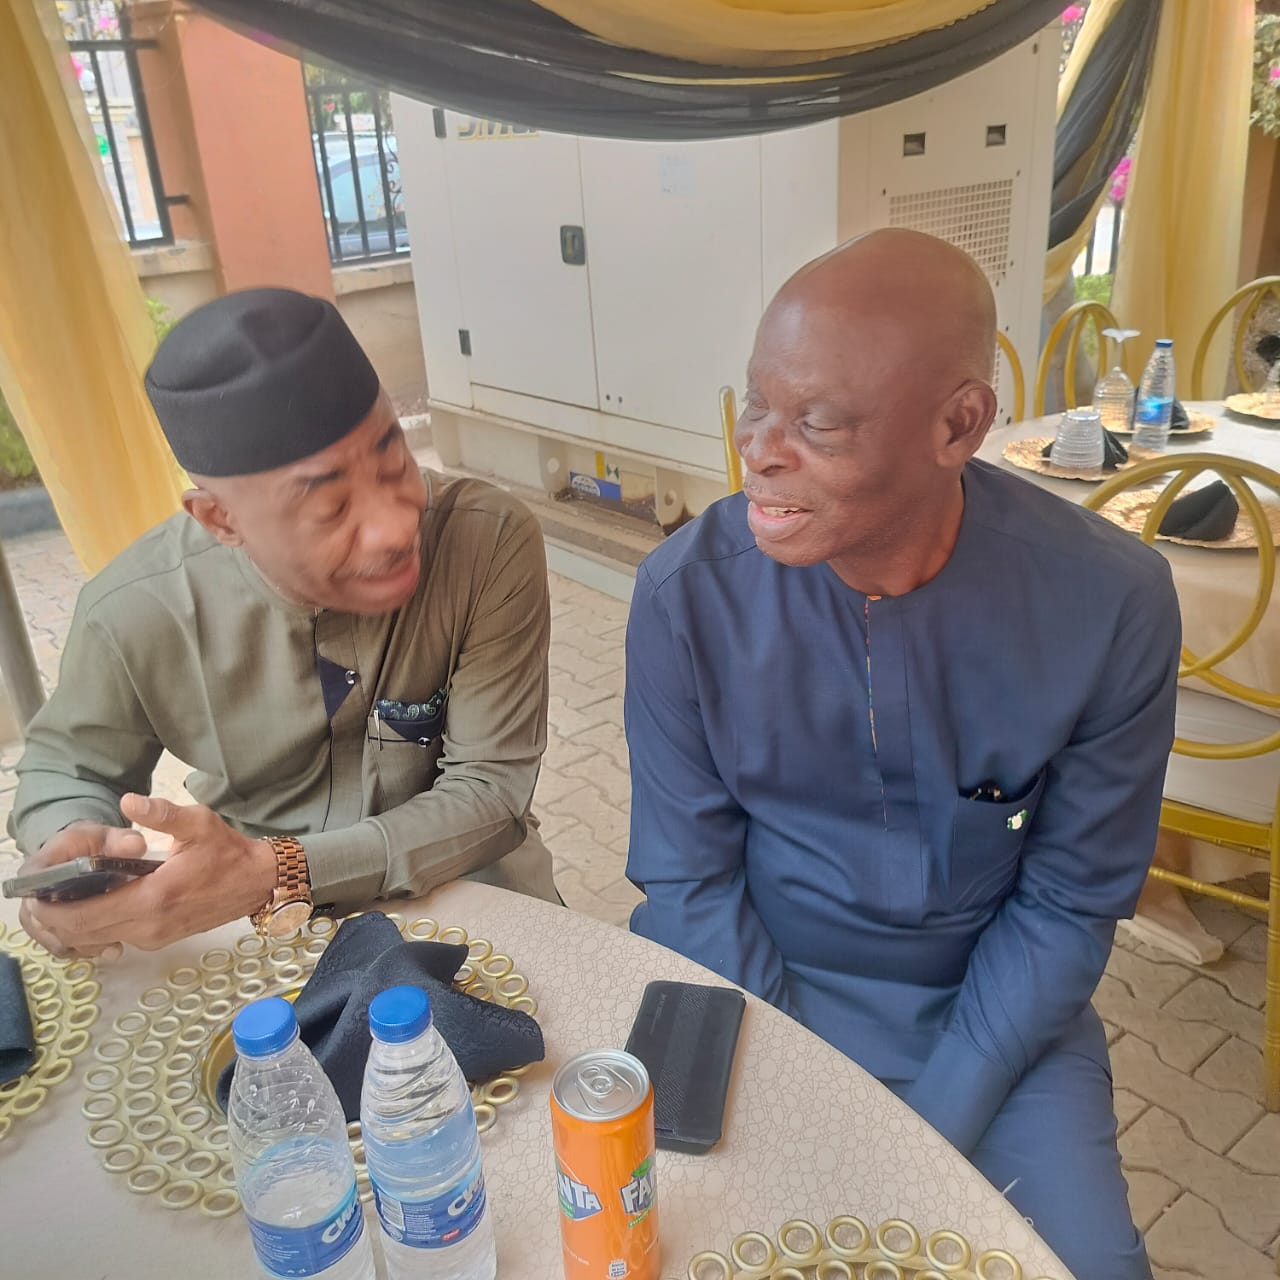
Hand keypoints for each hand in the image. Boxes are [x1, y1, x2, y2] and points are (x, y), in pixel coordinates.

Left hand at [22, 796, 277, 957]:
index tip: (38, 892)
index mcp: (153, 898)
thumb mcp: (200, 823)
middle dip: (55, 918)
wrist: (258, 883)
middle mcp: (148, 926)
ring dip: (74, 924)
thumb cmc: (227, 852)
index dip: (53, 909)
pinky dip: (94, 928)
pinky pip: (114, 939)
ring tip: (63, 897)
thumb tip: (128, 802)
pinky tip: (92, 904)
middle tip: (42, 894)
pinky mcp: (159, 939)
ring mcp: (153, 937)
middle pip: (82, 934)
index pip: (85, 916)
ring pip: (96, 940)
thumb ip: (162, 813)